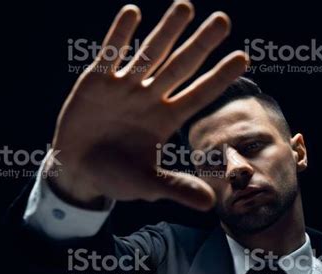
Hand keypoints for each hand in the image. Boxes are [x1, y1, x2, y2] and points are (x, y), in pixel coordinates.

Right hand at [47, 1, 248, 210]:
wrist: (78, 168)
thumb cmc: (116, 176)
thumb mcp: (147, 183)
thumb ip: (176, 188)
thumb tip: (212, 204)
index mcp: (165, 120)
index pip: (198, 95)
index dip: (219, 77)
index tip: (244, 58)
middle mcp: (149, 98)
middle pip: (180, 67)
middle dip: (201, 45)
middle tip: (224, 21)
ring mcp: (124, 87)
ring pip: (149, 54)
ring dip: (167, 31)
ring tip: (186, 7)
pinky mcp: (97, 81)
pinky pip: (110, 54)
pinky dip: (119, 35)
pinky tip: (133, 13)